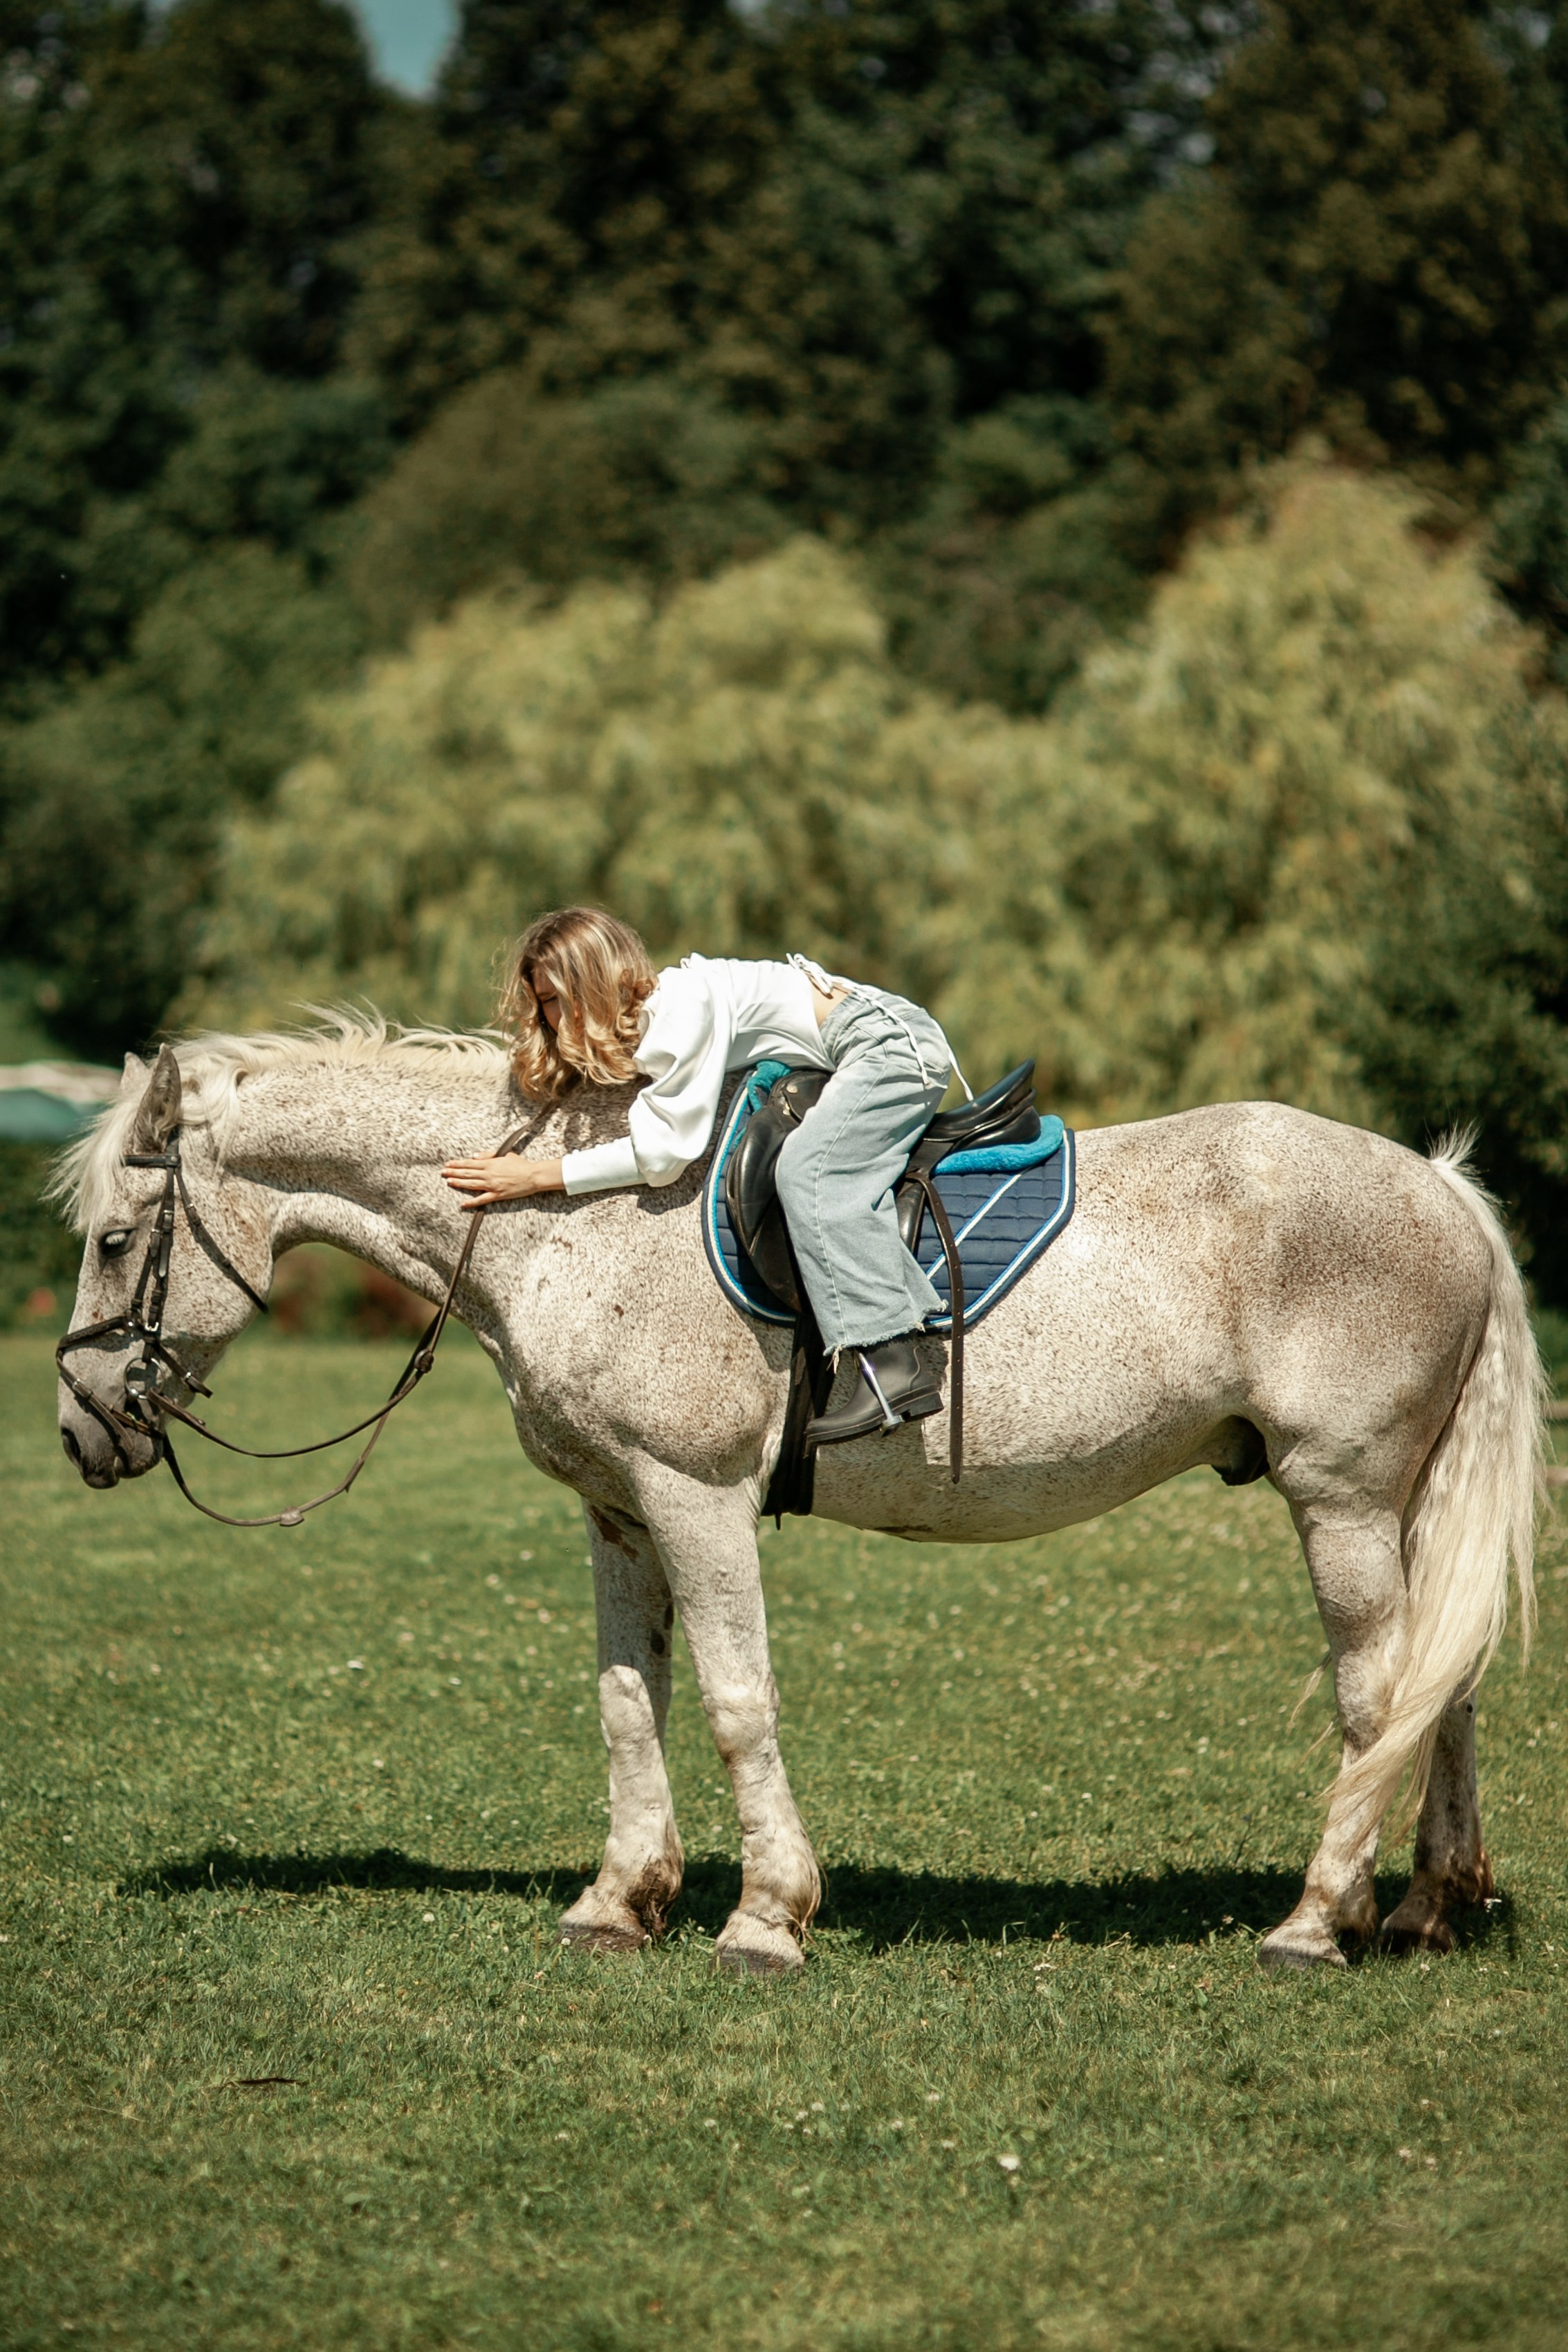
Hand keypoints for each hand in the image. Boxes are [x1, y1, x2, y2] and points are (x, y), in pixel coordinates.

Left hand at [440, 1152, 563, 1208]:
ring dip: (459, 1183)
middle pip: (467, 1173)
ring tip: (448, 1182)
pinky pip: (482, 1199)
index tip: (448, 1163)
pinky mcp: (497, 1195)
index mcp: (490, 1163)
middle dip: (453, 1172)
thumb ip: (488, 1155)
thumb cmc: (521, 1164)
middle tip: (442, 1172)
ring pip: (471, 1185)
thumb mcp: (505, 1154)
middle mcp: (489, 1174)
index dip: (457, 1164)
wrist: (533, 1176)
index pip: (469, 1163)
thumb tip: (474, 1156)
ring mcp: (492, 1185)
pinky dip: (472, 1202)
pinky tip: (463, 1204)